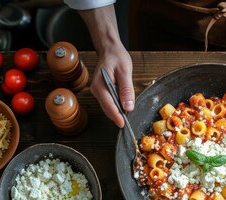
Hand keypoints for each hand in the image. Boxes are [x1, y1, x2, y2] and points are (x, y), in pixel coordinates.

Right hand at [79, 5, 133, 127]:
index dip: (116, 116)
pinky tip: (124, 106)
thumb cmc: (116, 57)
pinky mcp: (102, 92)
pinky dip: (116, 106)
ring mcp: (98, 91)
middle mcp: (96, 90)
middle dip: (117, 116)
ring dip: (117, 112)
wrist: (109, 49)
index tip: (123, 124)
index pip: (108, 105)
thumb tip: (128, 107)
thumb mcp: (125, 71)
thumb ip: (126, 89)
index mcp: (100, 84)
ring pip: (108, 106)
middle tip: (128, 123)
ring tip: (127, 116)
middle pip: (107, 108)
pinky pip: (109, 102)